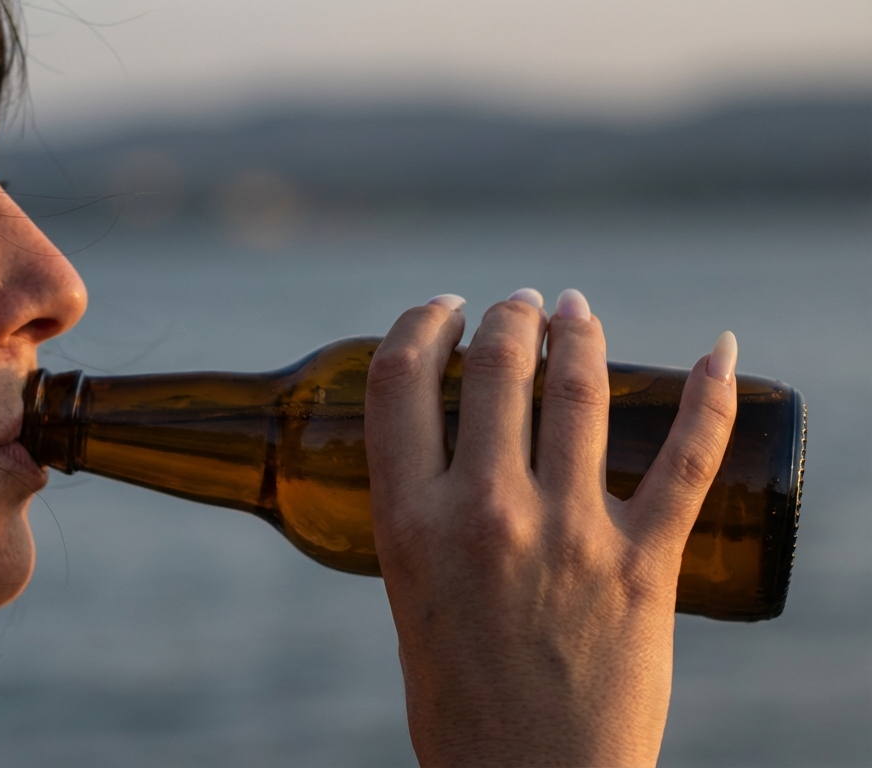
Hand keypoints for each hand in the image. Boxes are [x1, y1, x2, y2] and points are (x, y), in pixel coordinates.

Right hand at [364, 288, 737, 767]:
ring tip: (576, 311)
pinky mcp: (643, 565)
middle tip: (519, 306)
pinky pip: (688, 459)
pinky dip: (710, 394)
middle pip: (495, 368)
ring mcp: (568, 534)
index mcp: (408, 524)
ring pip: (579, 390)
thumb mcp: (409, 599)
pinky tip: (718, 351)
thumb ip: (424, 527)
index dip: (421, 325)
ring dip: (580, 332)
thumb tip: (453, 465)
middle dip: (507, 317)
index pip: (400, 384)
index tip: (444, 311)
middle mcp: (483, 515)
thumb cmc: (459, 703)